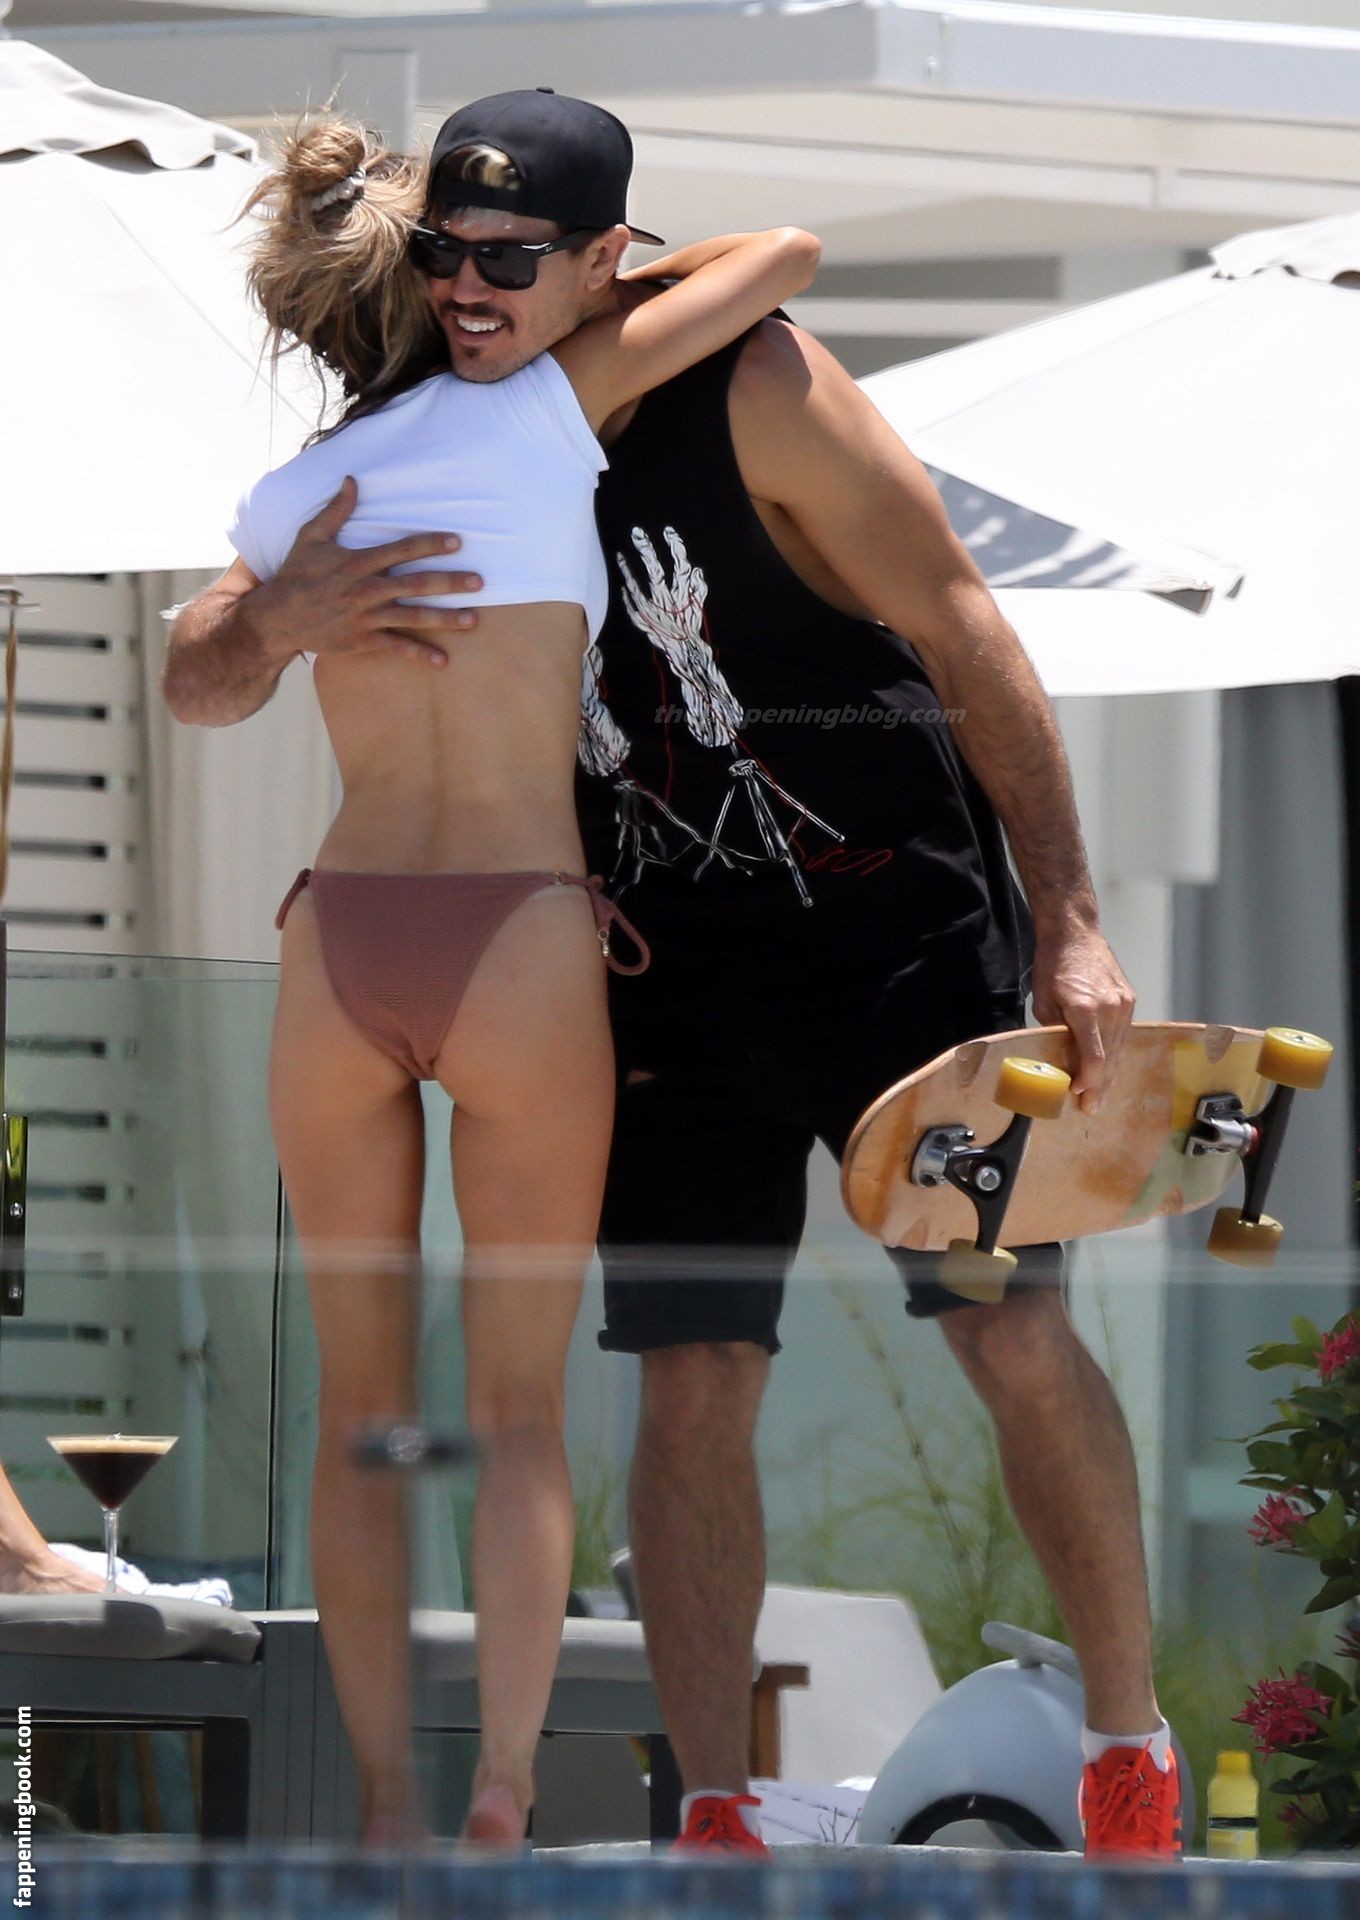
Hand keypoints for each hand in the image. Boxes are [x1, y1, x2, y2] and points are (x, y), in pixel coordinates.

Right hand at [251, 477, 482, 665]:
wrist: (277, 617)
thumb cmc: (296, 574)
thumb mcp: (311, 537)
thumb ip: (335, 510)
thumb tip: (352, 480)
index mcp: (358, 562)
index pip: (402, 549)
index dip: (430, 544)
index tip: (457, 542)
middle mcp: (365, 589)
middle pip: (416, 584)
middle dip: (450, 582)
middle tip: (480, 581)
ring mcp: (365, 617)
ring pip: (412, 617)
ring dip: (444, 619)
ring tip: (473, 620)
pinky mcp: (361, 641)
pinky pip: (396, 647)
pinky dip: (419, 654)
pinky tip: (443, 660)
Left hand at [1030, 923, 1134, 1112]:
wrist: (1075, 933)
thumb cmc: (1054, 965)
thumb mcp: (1044, 1002)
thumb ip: (1055, 1033)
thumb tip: (1059, 1060)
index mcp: (1086, 1009)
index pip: (1094, 1058)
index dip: (1087, 1081)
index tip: (1077, 1093)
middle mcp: (1111, 1008)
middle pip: (1110, 1059)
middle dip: (1100, 1086)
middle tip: (1092, 1108)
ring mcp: (1124, 1004)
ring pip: (1119, 1049)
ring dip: (1110, 1073)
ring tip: (1101, 1095)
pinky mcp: (1129, 1000)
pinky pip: (1123, 1035)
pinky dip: (1115, 1053)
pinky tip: (1109, 1068)